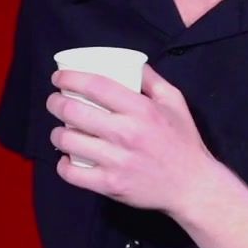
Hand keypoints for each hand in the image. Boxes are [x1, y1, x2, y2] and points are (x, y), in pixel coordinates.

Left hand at [47, 64, 223, 215]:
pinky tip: (67, 159)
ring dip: (57, 134)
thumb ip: (152, 80)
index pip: (95, 86)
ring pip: (67, 141)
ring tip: (61, 131)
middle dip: (55, 103)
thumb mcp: (174, 102)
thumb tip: (131, 62)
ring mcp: (116, 161)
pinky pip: (71, 173)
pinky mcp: (110, 185)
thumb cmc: (183, 141)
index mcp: (141, 110)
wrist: (192, 186)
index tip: (59, 79)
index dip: (69, 79)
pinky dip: (63, 165)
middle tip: (55, 102)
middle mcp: (126, 134)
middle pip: (73, 112)